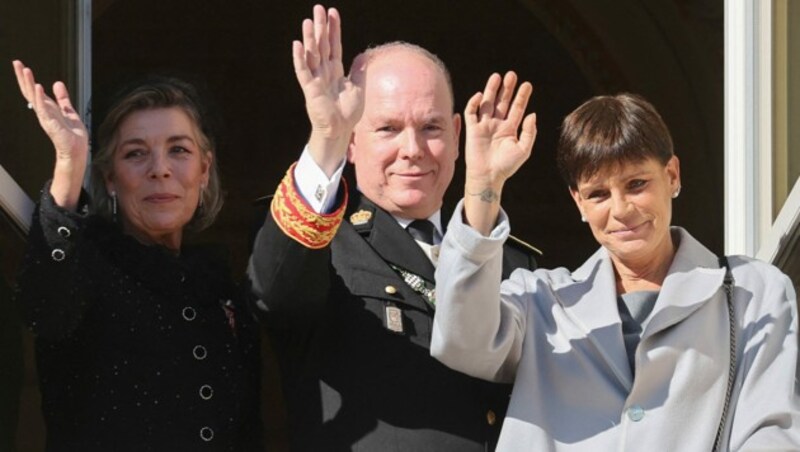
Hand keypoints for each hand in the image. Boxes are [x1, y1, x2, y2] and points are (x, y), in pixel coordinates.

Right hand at [13, 60, 88, 208]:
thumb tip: (57, 83)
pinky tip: (39, 86)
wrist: (77, 150)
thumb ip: (62, 98)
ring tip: (25, 69)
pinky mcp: (51, 123)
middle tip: (16, 62)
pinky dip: (41, 97)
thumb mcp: (68, 111)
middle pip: (30, 91)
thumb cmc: (72, 134)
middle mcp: (43, 111)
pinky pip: (44, 108)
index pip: (33, 90)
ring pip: (34, 97)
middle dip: (23, 77)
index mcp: (47, 108)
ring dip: (29, 83)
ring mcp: (45, 117)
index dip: (27, 78)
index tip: (21, 65)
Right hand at [293, 5, 363, 175]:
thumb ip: (359, 72)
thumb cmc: (348, 112)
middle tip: (318, 8)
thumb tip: (363, 56)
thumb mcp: (358, 88)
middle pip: (322, 44)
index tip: (333, 13)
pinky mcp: (310, 89)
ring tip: (308, 21)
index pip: (334, 44)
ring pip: (312, 54)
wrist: (340, 130)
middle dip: (320, 26)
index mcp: (335, 70)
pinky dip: (300, 58)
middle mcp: (324, 71)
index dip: (334, 29)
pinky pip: (303, 71)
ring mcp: (316, 79)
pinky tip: (297, 44)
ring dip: (310, 37)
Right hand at [464, 71, 535, 188]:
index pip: (517, 108)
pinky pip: (471, 113)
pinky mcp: (472, 130)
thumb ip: (529, 132)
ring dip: (491, 90)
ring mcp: (484, 126)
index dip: (522, 96)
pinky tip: (480, 95)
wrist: (489, 176)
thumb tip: (532, 114)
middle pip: (502, 102)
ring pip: (487, 103)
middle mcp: (497, 125)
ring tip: (497, 76)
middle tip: (512, 75)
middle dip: (507, 89)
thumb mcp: (523, 150)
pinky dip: (474, 103)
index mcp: (510, 129)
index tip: (527, 85)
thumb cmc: (507, 166)